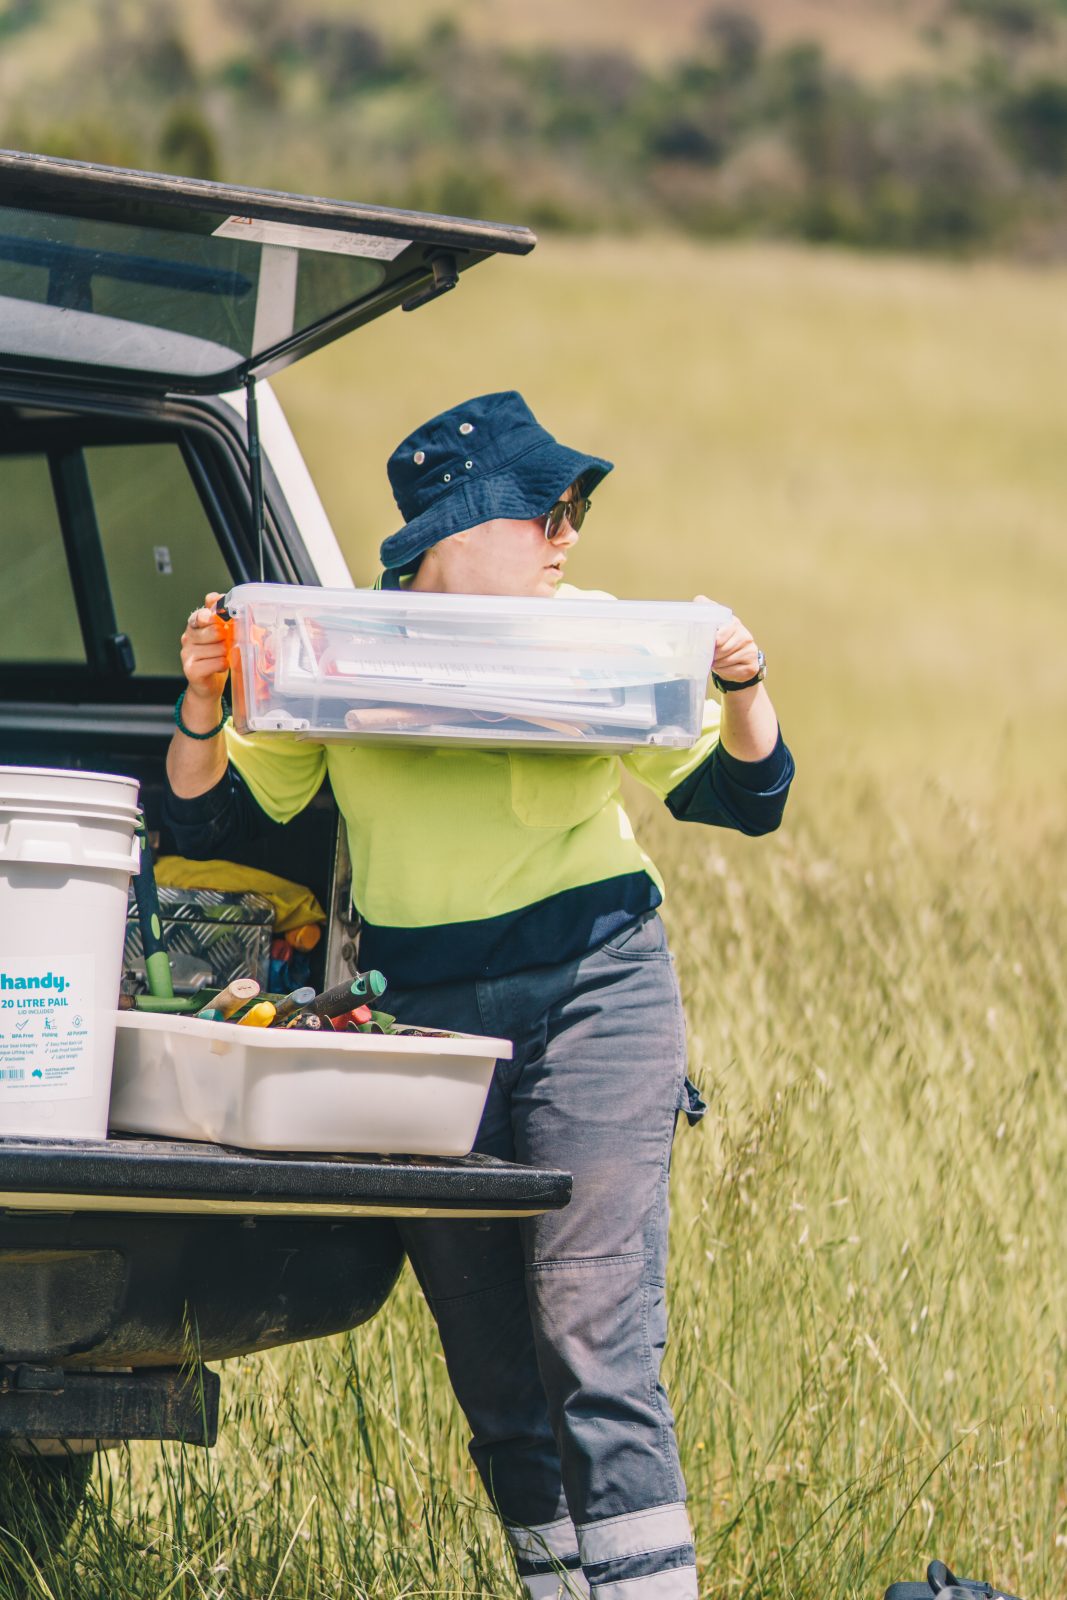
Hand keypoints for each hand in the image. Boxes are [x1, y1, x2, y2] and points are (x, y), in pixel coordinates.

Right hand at [180, 590, 229, 704]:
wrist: (207, 685)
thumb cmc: (215, 657)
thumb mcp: (220, 634)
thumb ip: (219, 615)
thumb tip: (218, 595)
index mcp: (194, 625)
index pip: (201, 614)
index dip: (212, 614)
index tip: (217, 615)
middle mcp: (187, 637)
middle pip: (214, 630)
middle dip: (225, 639)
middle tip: (224, 645)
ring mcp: (187, 654)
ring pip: (219, 648)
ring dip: (225, 654)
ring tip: (220, 657)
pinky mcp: (191, 670)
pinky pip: (218, 662)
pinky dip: (223, 665)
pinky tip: (219, 667)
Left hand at [693, 598, 760, 684]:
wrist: (735, 662)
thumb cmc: (720, 642)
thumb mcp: (713, 624)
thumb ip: (705, 610)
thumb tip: (698, 599)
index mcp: (734, 623)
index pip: (718, 637)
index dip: (709, 643)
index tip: (704, 646)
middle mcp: (745, 635)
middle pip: (721, 650)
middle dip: (712, 655)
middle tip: (709, 656)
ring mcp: (751, 650)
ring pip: (726, 661)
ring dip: (717, 664)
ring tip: (717, 661)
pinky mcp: (752, 665)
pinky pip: (733, 671)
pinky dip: (726, 672)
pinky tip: (726, 668)